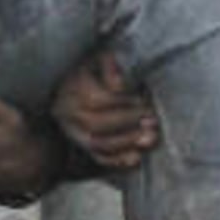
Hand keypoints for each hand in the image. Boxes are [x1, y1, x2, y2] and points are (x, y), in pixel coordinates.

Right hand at [50, 51, 156, 169]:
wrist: (74, 88)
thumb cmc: (94, 70)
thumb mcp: (100, 59)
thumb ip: (110, 65)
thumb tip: (120, 85)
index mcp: (72, 88)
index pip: (96, 100)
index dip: (122, 102)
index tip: (143, 99)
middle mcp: (67, 113)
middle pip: (96, 124)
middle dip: (127, 122)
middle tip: (152, 120)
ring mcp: (73, 132)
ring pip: (96, 144)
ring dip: (126, 142)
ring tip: (150, 137)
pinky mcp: (82, 146)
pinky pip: (97, 158)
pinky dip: (118, 160)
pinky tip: (137, 157)